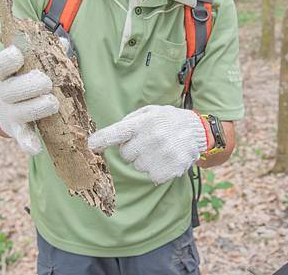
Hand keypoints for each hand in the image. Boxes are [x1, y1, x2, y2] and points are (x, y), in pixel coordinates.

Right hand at [0, 45, 58, 154]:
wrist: (3, 108)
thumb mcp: (28, 64)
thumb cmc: (23, 78)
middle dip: (30, 85)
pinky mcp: (17, 131)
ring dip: (36, 108)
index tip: (18, 54)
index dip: (7, 60)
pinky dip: (28, 143)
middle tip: (46, 82)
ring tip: (52, 103)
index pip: (0, 65)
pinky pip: (22, 138)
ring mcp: (9, 113)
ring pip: (21, 112)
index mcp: (3, 74)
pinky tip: (35, 148)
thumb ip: (46, 53)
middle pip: (13, 89)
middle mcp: (3, 93)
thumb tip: (65, 44)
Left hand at [88, 105, 207, 184]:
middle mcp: (151, 138)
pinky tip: (166, 158)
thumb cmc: (168, 120)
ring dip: (146, 160)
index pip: (117, 133)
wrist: (198, 130)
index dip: (101, 140)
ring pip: (138, 166)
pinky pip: (152, 176)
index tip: (89, 145)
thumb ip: (129, 121)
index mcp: (143, 123)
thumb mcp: (150, 111)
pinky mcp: (170, 169)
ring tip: (160, 149)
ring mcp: (161, 154)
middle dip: (132, 150)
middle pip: (125, 155)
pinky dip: (157, 170)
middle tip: (147, 142)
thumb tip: (109, 136)